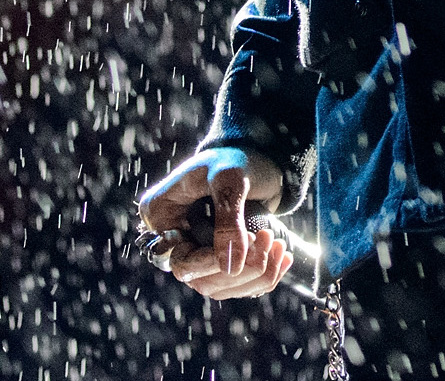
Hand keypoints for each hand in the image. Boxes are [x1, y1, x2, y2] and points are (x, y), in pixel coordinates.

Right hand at [136, 147, 292, 299]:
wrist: (257, 156)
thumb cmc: (236, 159)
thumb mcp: (230, 180)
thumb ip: (228, 221)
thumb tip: (232, 268)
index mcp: (161, 217)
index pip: (181, 261)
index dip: (214, 262)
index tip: (251, 239)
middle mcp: (175, 239)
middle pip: (200, 281)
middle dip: (242, 269)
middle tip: (269, 240)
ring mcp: (197, 250)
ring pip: (221, 287)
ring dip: (256, 275)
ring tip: (279, 247)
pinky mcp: (220, 257)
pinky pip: (237, 283)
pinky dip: (263, 276)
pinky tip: (283, 257)